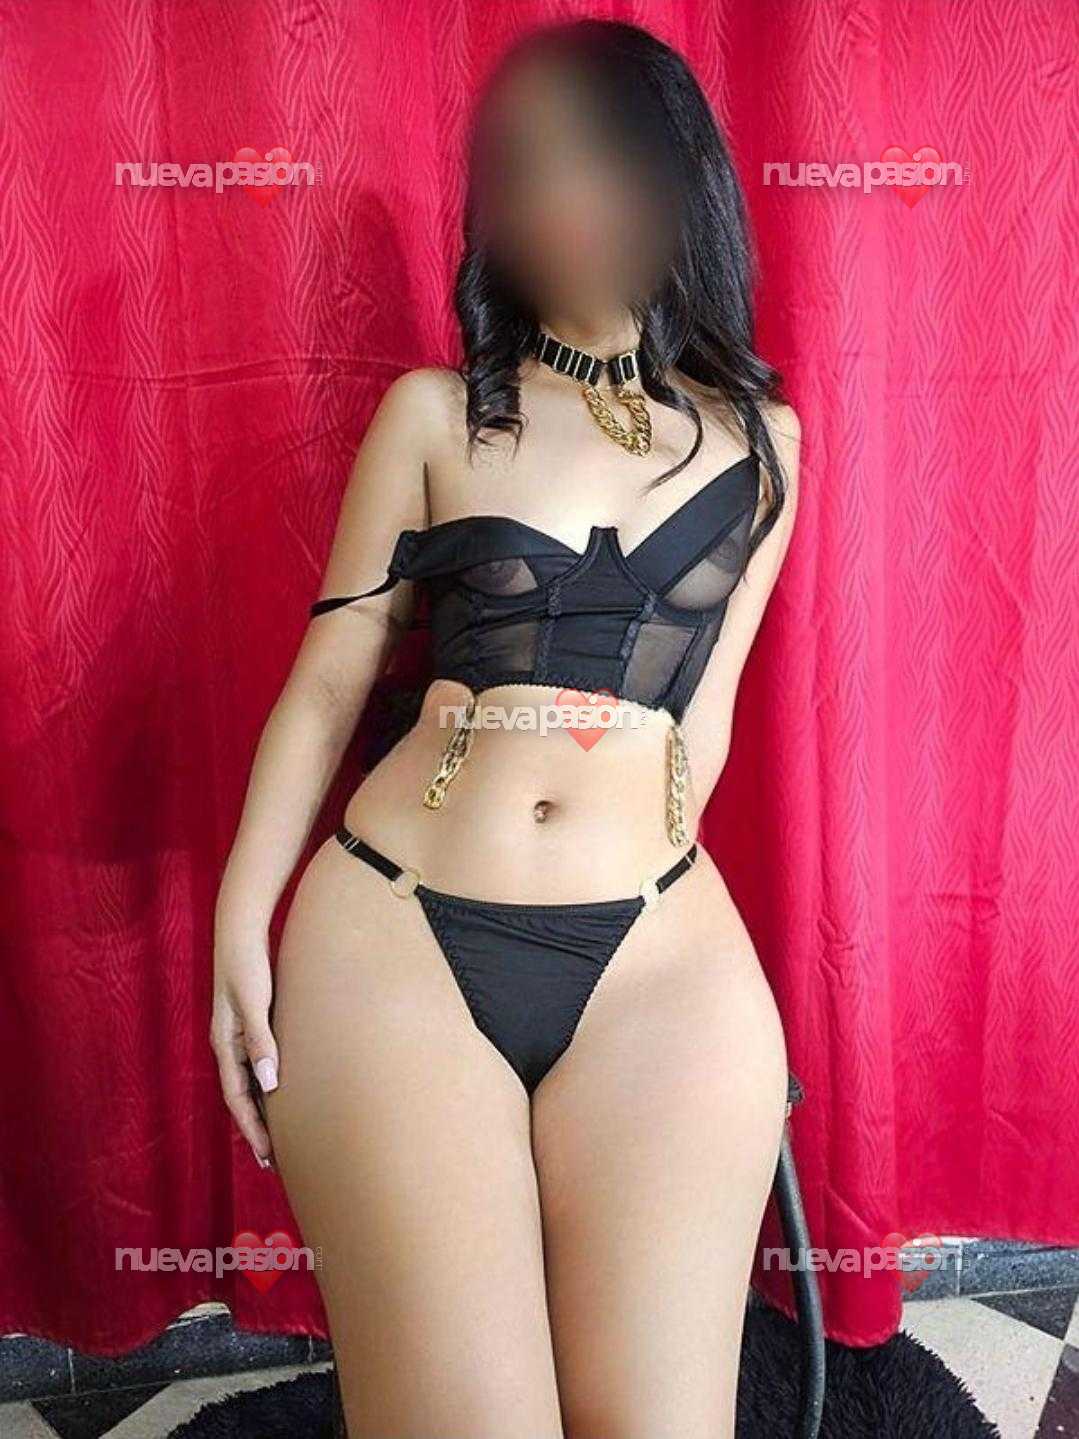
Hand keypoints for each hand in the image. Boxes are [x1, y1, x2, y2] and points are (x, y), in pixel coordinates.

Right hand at [211, 933, 277, 1168]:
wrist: (242, 929)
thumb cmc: (247, 963)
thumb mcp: (253, 1002)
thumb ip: (261, 1041)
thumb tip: (269, 1084)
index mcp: (225, 1043)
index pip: (237, 1098)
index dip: (252, 1128)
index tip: (268, 1156)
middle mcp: (231, 1044)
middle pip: (243, 1096)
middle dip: (256, 1129)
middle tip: (274, 1162)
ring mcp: (242, 1035)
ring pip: (252, 1082)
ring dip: (264, 1110)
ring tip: (281, 1137)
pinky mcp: (255, 1024)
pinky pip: (261, 1063)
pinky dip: (270, 1085)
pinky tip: (285, 1093)